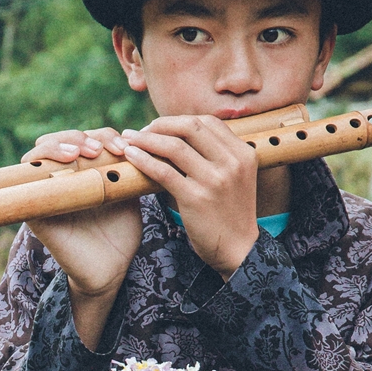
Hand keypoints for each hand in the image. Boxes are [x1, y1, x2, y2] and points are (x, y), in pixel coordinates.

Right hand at [20, 131, 138, 326]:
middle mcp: (62, 175)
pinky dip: (44, 161)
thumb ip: (130, 166)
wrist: (110, 269)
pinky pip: (27, 176)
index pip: (87, 138)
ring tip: (86, 151)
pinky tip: (68, 162)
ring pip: (42, 150)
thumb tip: (144, 136)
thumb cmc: (120, 232)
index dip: (105, 136)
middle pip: (62, 138)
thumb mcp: (128, 192)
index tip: (126, 148)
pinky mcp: (34, 206)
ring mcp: (45, 189)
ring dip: (63, 143)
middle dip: (84, 136)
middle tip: (105, 148)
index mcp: (84, 169)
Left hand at [119, 114, 259, 276]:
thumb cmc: (229, 213)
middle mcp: (232, 162)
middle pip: (190, 127)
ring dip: (146, 139)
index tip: (158, 127)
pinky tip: (131, 157)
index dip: (178, 120)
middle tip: (140, 131)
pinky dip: (144, 160)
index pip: (207, 122)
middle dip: (160, 124)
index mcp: (243, 152)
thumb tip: (179, 136)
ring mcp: (215, 179)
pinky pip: (164, 171)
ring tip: (128, 140)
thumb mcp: (234, 177)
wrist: (238, 250)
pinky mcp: (196, 198)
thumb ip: (216, 156)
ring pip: (174, 146)